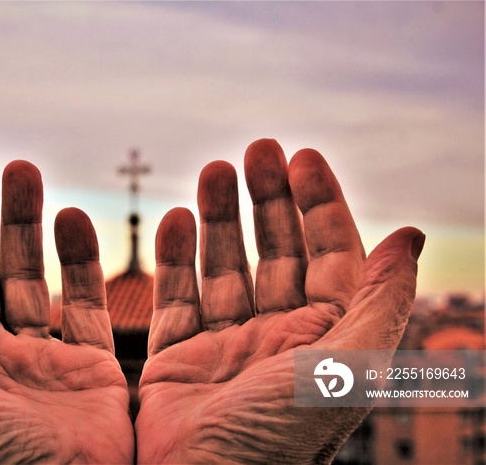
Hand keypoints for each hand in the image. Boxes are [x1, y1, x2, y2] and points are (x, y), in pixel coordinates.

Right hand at [135, 139, 422, 463]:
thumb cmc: (282, 439)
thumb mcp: (348, 365)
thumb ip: (382, 300)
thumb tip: (411, 235)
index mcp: (326, 338)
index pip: (331, 253)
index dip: (320, 203)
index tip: (302, 156)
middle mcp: (279, 337)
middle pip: (277, 251)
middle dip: (269, 198)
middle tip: (256, 149)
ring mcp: (227, 346)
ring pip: (226, 266)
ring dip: (220, 218)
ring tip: (213, 170)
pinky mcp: (180, 358)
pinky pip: (178, 297)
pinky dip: (175, 257)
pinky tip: (173, 219)